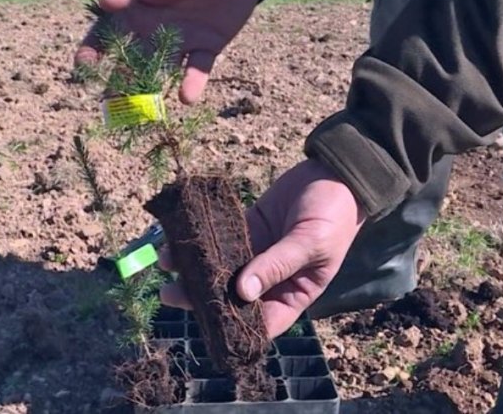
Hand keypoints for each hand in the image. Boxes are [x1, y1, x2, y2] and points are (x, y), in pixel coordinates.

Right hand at [74, 0, 267, 103]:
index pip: (106, 34)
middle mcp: (152, 32)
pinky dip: (192, 83)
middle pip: (130, 61)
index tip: (84, 66)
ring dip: (151, 90)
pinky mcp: (206, 49)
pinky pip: (197, 70)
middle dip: (119, 82)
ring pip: (160, 72)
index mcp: (134, 12)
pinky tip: (186, 97)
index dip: (92, 50)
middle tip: (110, 102)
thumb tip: (106, 3)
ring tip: (144, 109)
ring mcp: (179, 43)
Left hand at [160, 160, 365, 337]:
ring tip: (167, 262)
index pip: (263, 321)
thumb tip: (242, 292)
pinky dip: (201, 239)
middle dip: (202, 297)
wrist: (335, 173)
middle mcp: (272, 278)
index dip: (237, 328)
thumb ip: (276, 265)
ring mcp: (257, 252)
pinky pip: (221, 237)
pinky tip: (179, 238)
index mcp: (294, 292)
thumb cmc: (335, 214)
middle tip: (171, 294)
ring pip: (222, 267)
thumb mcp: (310, 243)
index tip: (207, 325)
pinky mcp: (248, 227)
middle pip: (233, 297)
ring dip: (195, 267)